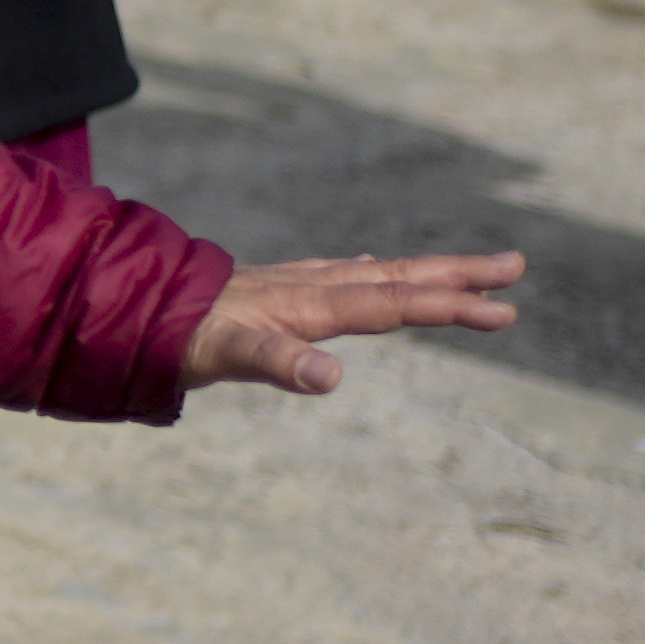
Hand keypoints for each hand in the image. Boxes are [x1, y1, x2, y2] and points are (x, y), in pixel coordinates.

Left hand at [186, 250, 525, 397]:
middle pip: (398, 278)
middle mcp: (310, 287)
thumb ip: (276, 361)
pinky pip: (342, 277)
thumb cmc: (176, 335)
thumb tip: (331, 377)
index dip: (449, 306)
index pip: (394, 304)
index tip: (503, 310)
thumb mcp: (222, 353)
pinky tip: (375, 271)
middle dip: (457, 275)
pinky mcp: (277, 290)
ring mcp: (295, 285)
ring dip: (427, 273)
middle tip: (516, 266)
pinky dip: (374, 274)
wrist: (127, 303)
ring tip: (473, 270)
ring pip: (376, 274)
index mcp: (309, 305)